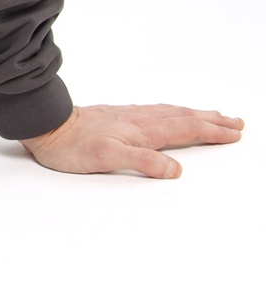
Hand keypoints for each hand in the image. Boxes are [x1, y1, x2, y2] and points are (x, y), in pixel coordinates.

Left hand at [23, 103, 243, 176]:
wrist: (47, 125)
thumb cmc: (72, 146)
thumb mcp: (107, 158)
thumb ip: (142, 162)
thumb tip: (175, 170)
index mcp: (143, 130)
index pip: (187, 130)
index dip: (212, 132)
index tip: (234, 132)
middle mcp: (141, 119)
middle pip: (185, 118)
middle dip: (212, 121)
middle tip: (236, 122)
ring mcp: (130, 116)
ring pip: (172, 112)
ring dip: (196, 114)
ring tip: (213, 115)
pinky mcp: (119, 116)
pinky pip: (158, 111)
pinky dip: (175, 112)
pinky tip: (171, 113)